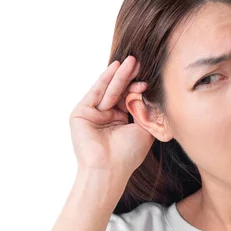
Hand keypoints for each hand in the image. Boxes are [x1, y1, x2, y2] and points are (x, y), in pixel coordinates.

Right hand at [69, 56, 154, 178]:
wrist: (108, 168)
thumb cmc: (127, 154)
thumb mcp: (143, 128)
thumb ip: (144, 108)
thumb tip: (147, 88)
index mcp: (118, 121)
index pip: (128, 99)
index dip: (138, 89)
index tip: (149, 80)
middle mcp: (104, 116)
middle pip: (118, 91)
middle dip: (129, 77)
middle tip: (139, 62)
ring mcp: (91, 114)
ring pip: (108, 90)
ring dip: (120, 75)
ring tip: (132, 61)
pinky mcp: (80, 113)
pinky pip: (95, 92)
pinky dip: (105, 79)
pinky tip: (116, 67)